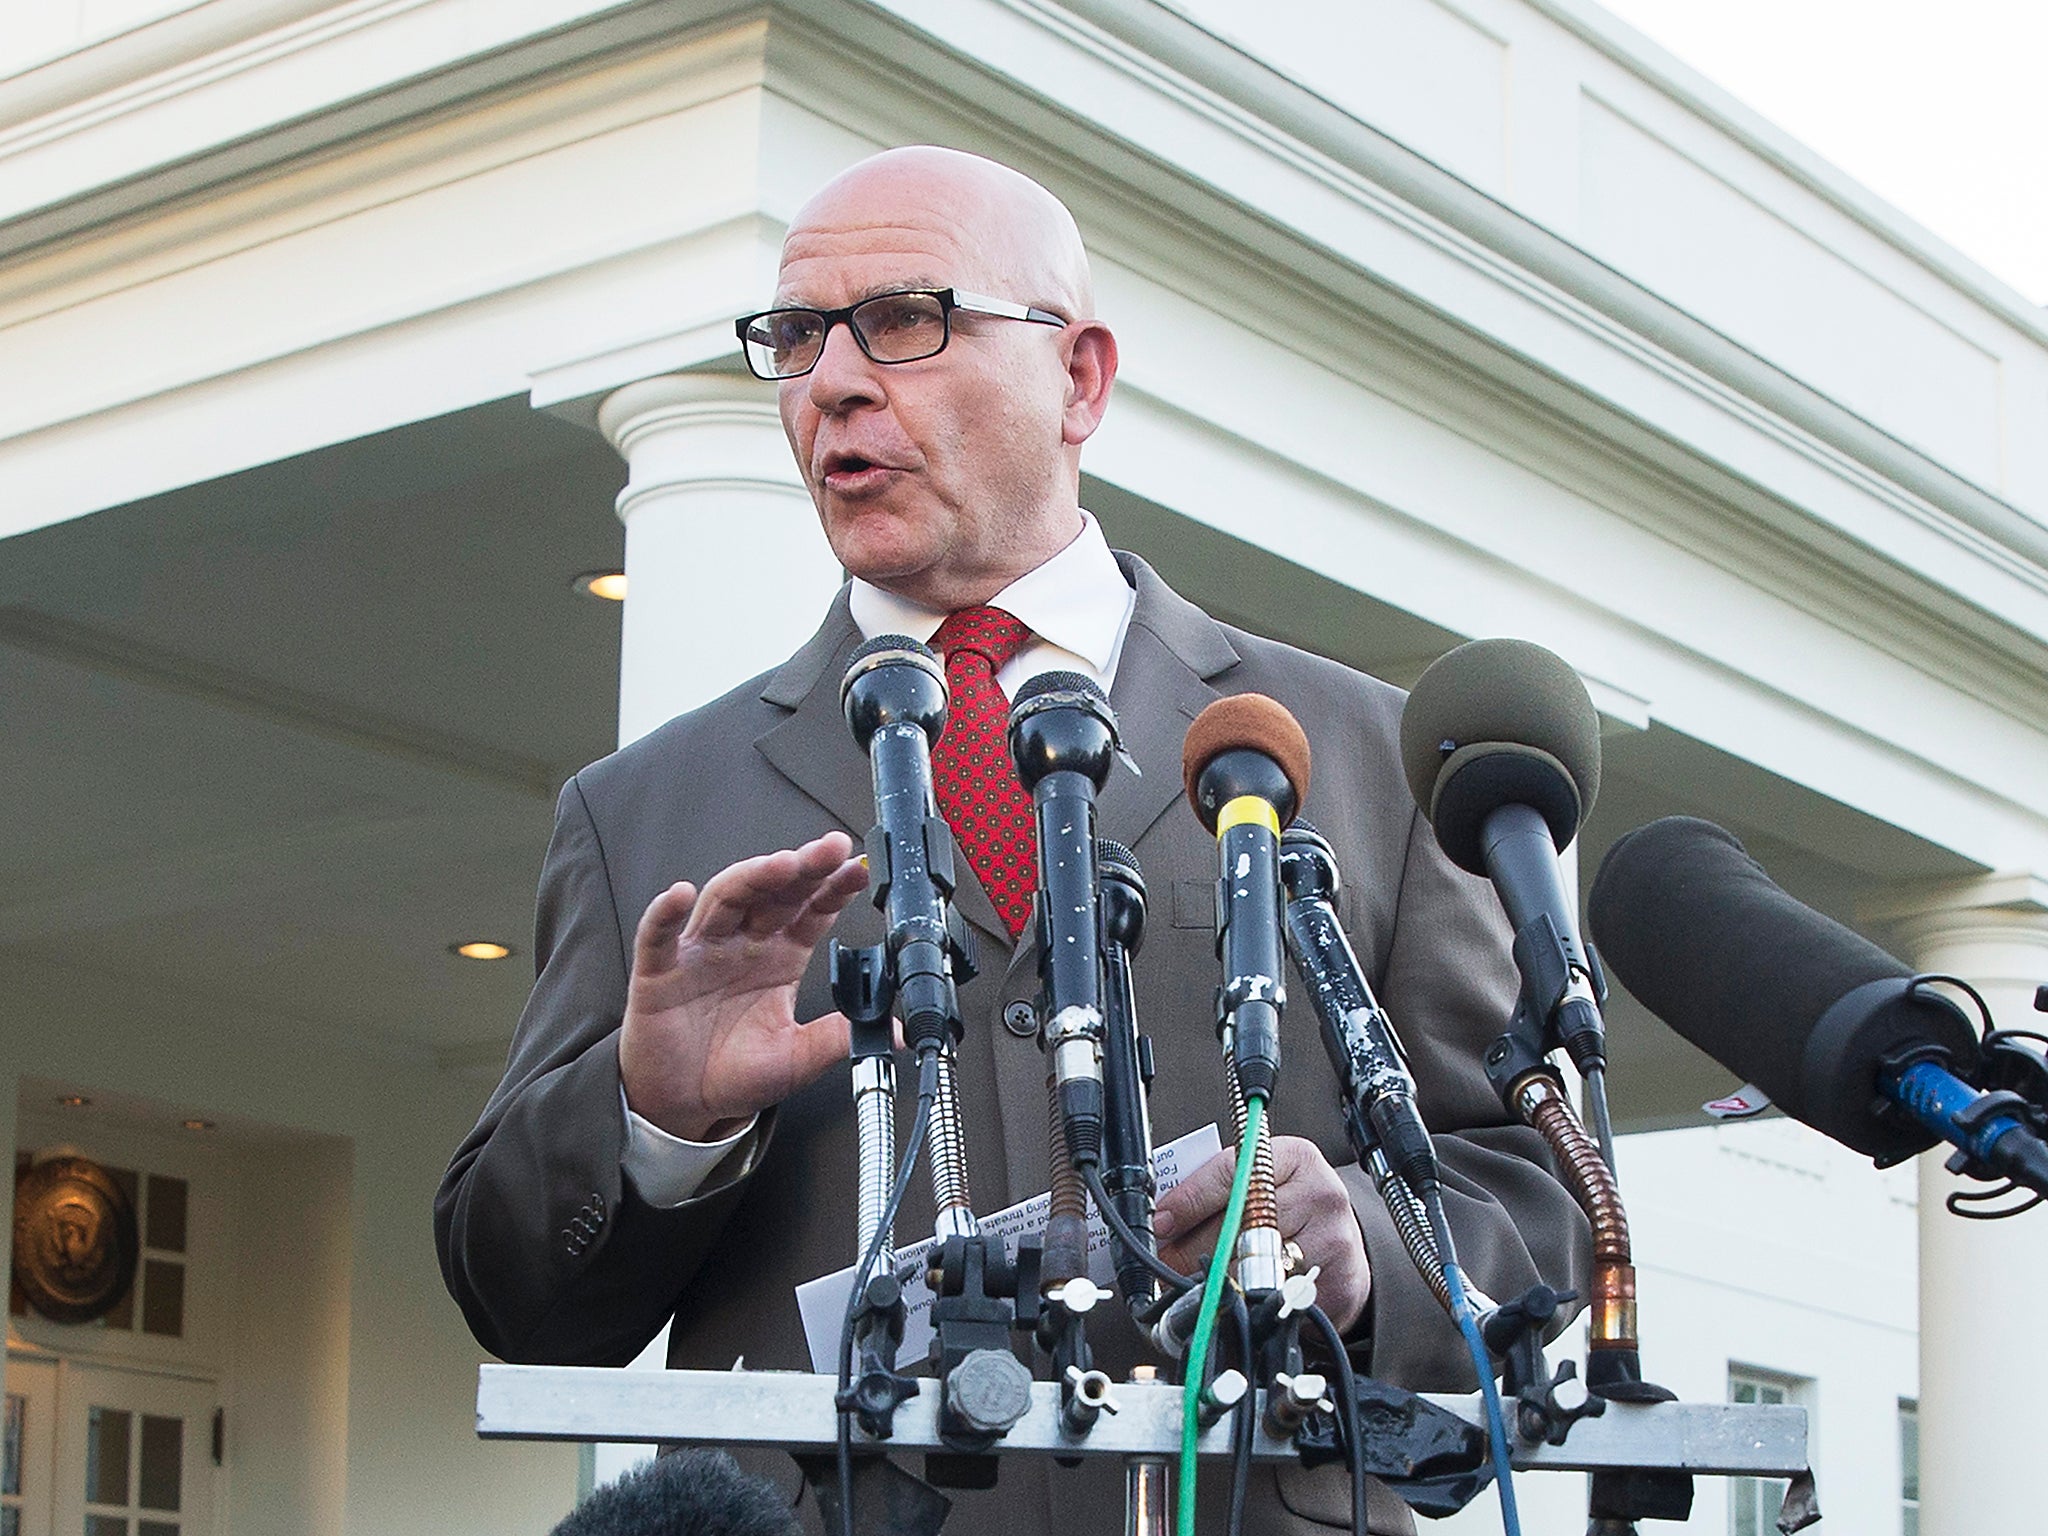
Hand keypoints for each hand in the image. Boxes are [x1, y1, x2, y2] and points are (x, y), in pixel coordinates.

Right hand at [618, 830, 867, 1140]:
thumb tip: (891, 1032)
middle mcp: (745, 943)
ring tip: (781, 864)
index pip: (813, 910)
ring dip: (752, 877)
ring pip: (726, 899)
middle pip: (774, 891)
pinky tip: (679, 895)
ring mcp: (702, 951)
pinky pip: (658, 936)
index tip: (859, 870)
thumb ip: (835, 1039)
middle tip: (830, 849)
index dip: (834, 888)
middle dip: (803, 867)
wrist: (686, 1102)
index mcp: (782, 956)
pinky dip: (665, 913)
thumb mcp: (796, 1060)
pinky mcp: (659, 971)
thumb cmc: (736, 1073)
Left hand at [1154, 1135, 1372, 1332]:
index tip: (1161, 1222)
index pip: (1234, 1173)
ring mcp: (1332, 1242)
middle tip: (1165, 1259)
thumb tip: (1163, 1216)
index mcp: (1295, 1157)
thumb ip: (1223, 1188)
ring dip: (1213, 1279)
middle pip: (1240, 1224)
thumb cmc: (1292, 1210)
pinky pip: (1275, 1299)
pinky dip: (1245, 1303)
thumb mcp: (1262, 1183)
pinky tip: (1230, 1301)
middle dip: (1191, 1247)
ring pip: (1253, 1267)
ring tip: (1189, 1280)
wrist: (1344, 1250)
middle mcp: (1319, 1194)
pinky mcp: (1337, 1285)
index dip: (1190, 1201)